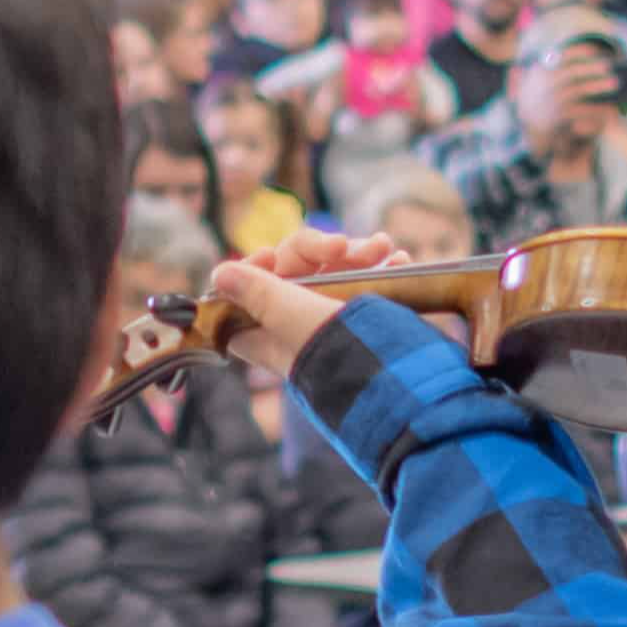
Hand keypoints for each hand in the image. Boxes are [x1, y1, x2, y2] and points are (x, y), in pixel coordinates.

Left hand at [199, 230, 409, 377]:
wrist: (406, 379)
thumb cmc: (342, 351)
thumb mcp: (294, 316)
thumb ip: (258, 292)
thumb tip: (220, 274)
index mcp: (271, 332)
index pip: (244, 294)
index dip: (252, 269)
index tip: (272, 256)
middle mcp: (301, 326)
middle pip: (294, 269)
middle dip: (320, 249)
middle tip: (343, 247)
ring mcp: (339, 320)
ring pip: (336, 268)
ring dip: (359, 251)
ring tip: (385, 248)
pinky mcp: (372, 315)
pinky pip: (370, 279)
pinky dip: (383, 265)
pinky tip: (399, 262)